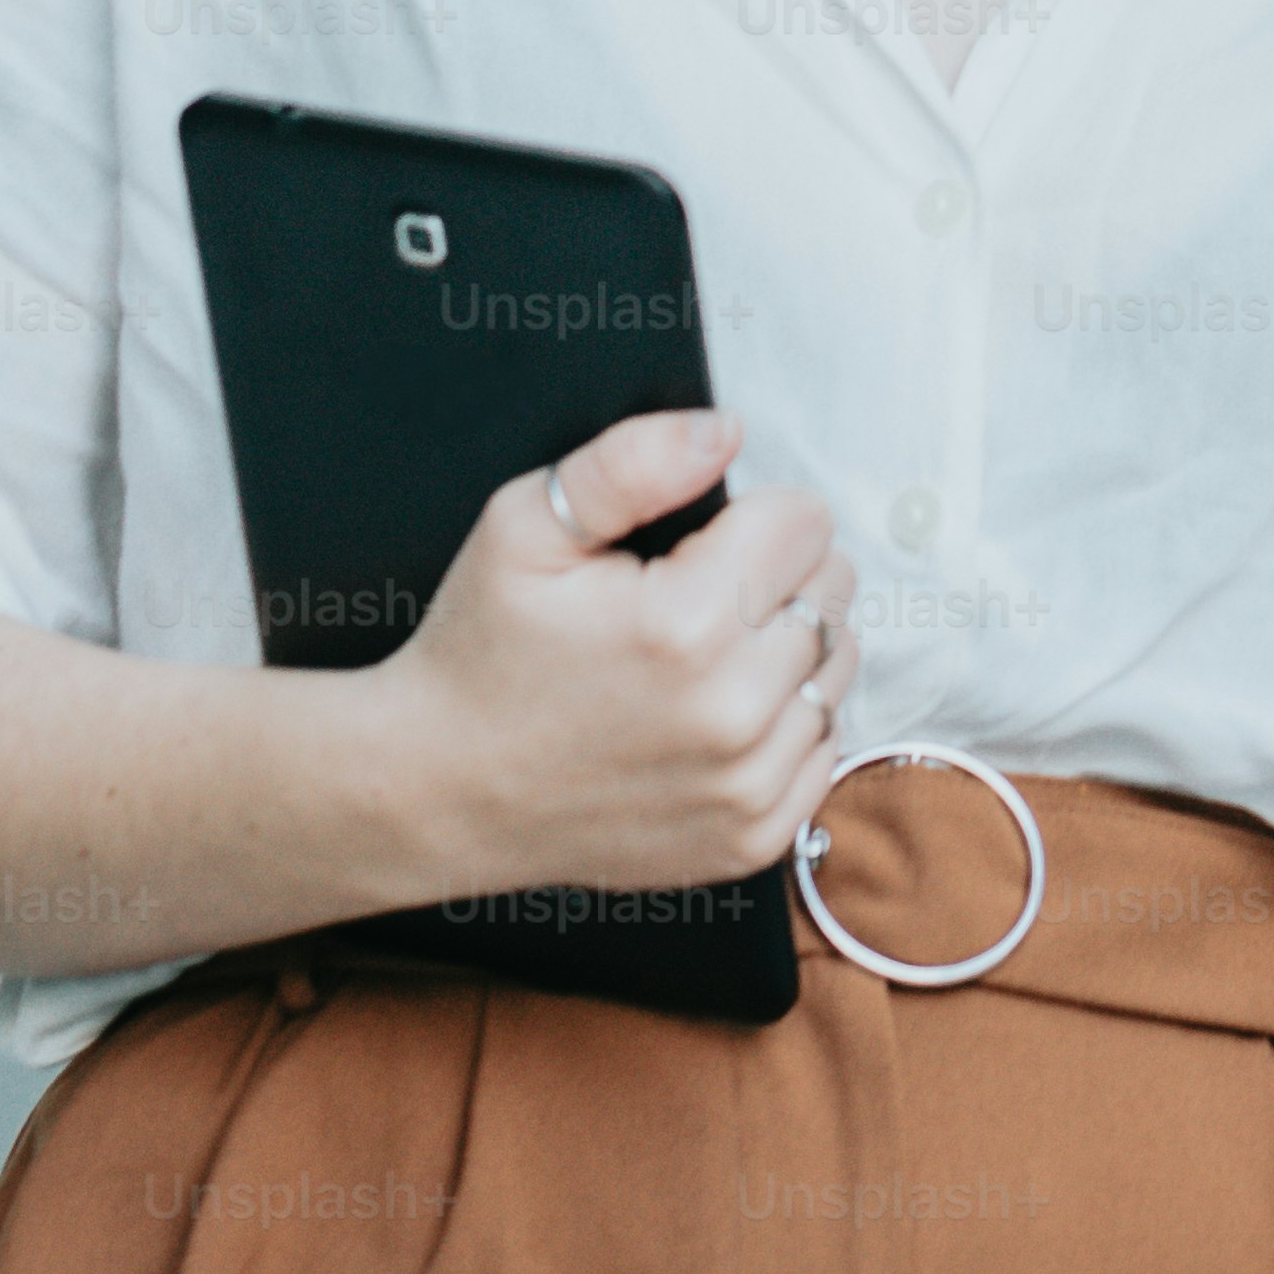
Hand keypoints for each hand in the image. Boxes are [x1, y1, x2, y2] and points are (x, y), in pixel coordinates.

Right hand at [364, 405, 856, 898]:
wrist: (437, 790)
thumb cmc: (480, 652)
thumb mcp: (523, 526)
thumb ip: (631, 462)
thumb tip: (724, 432)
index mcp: (686, 624)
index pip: (806, 524)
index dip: (751, 518)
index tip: (697, 546)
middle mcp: (732, 713)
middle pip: (832, 591)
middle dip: (776, 577)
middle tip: (695, 598)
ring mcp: (747, 787)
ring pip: (837, 668)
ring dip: (788, 650)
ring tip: (704, 656)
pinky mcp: (750, 840)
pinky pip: (824, 748)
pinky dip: (785, 725)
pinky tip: (713, 717)